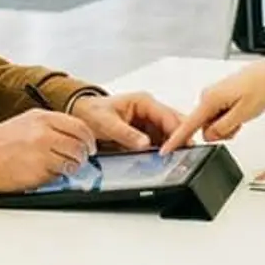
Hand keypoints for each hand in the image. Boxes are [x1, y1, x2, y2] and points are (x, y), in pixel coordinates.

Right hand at [0, 109, 97, 192]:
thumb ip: (50, 127)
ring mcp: (42, 152)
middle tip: (80, 159)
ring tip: (64, 167)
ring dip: (73, 167)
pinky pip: (60, 175)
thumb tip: (73, 136)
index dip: (89, 139)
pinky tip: (49, 173)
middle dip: (84, 155)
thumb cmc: (0, 143)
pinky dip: (59, 176)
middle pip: (80, 144)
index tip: (90, 146)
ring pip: (74, 161)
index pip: (79, 126)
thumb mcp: (27, 123)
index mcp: (43, 118)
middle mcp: (45, 133)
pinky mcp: (39, 171)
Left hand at [70, 92, 184, 152]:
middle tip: (183, 157)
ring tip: (174, 162)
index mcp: (144, 102)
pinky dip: (162, 152)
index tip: (177, 148)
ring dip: (172, 148)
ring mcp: (149, 123)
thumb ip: (126, 133)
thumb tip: (144, 144)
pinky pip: (159, 144)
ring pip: (169, 136)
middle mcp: (150, 111)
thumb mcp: (107, 123)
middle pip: (174, 125)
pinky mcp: (146, 135)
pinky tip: (162, 162)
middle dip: (180, 140)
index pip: (168, 116)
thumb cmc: (93, 112)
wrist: (81, 116)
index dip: (176, 132)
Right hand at [160, 53, 264, 152]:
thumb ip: (222, 128)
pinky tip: (238, 113)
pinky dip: (228, 120)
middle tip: (238, 123)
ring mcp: (212, 97)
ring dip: (226, 126)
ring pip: (212, 124)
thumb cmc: (258, 87)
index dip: (176, 139)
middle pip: (204, 127)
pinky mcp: (218, 98)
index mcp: (209, 100)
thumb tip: (208, 136)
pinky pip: (217, 117)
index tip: (165, 150)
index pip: (188, 124)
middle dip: (220, 132)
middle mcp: (207, 97)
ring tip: (240, 116)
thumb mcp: (242, 114)